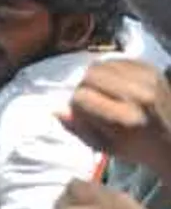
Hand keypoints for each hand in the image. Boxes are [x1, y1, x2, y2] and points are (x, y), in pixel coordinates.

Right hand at [61, 60, 170, 177]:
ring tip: (108, 93)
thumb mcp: (106, 148)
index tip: (88, 116)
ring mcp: (148, 80)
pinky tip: (119, 85)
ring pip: (99, 65)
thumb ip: (78, 129)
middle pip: (88, 77)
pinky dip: (110, 70)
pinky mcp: (152, 69)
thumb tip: (56, 110)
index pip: (80, 98)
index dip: (78, 107)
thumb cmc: (138, 148)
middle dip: (85, 89)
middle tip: (96, 103)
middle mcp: (138, 96)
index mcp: (126, 120)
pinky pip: (115, 60)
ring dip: (96, 78)